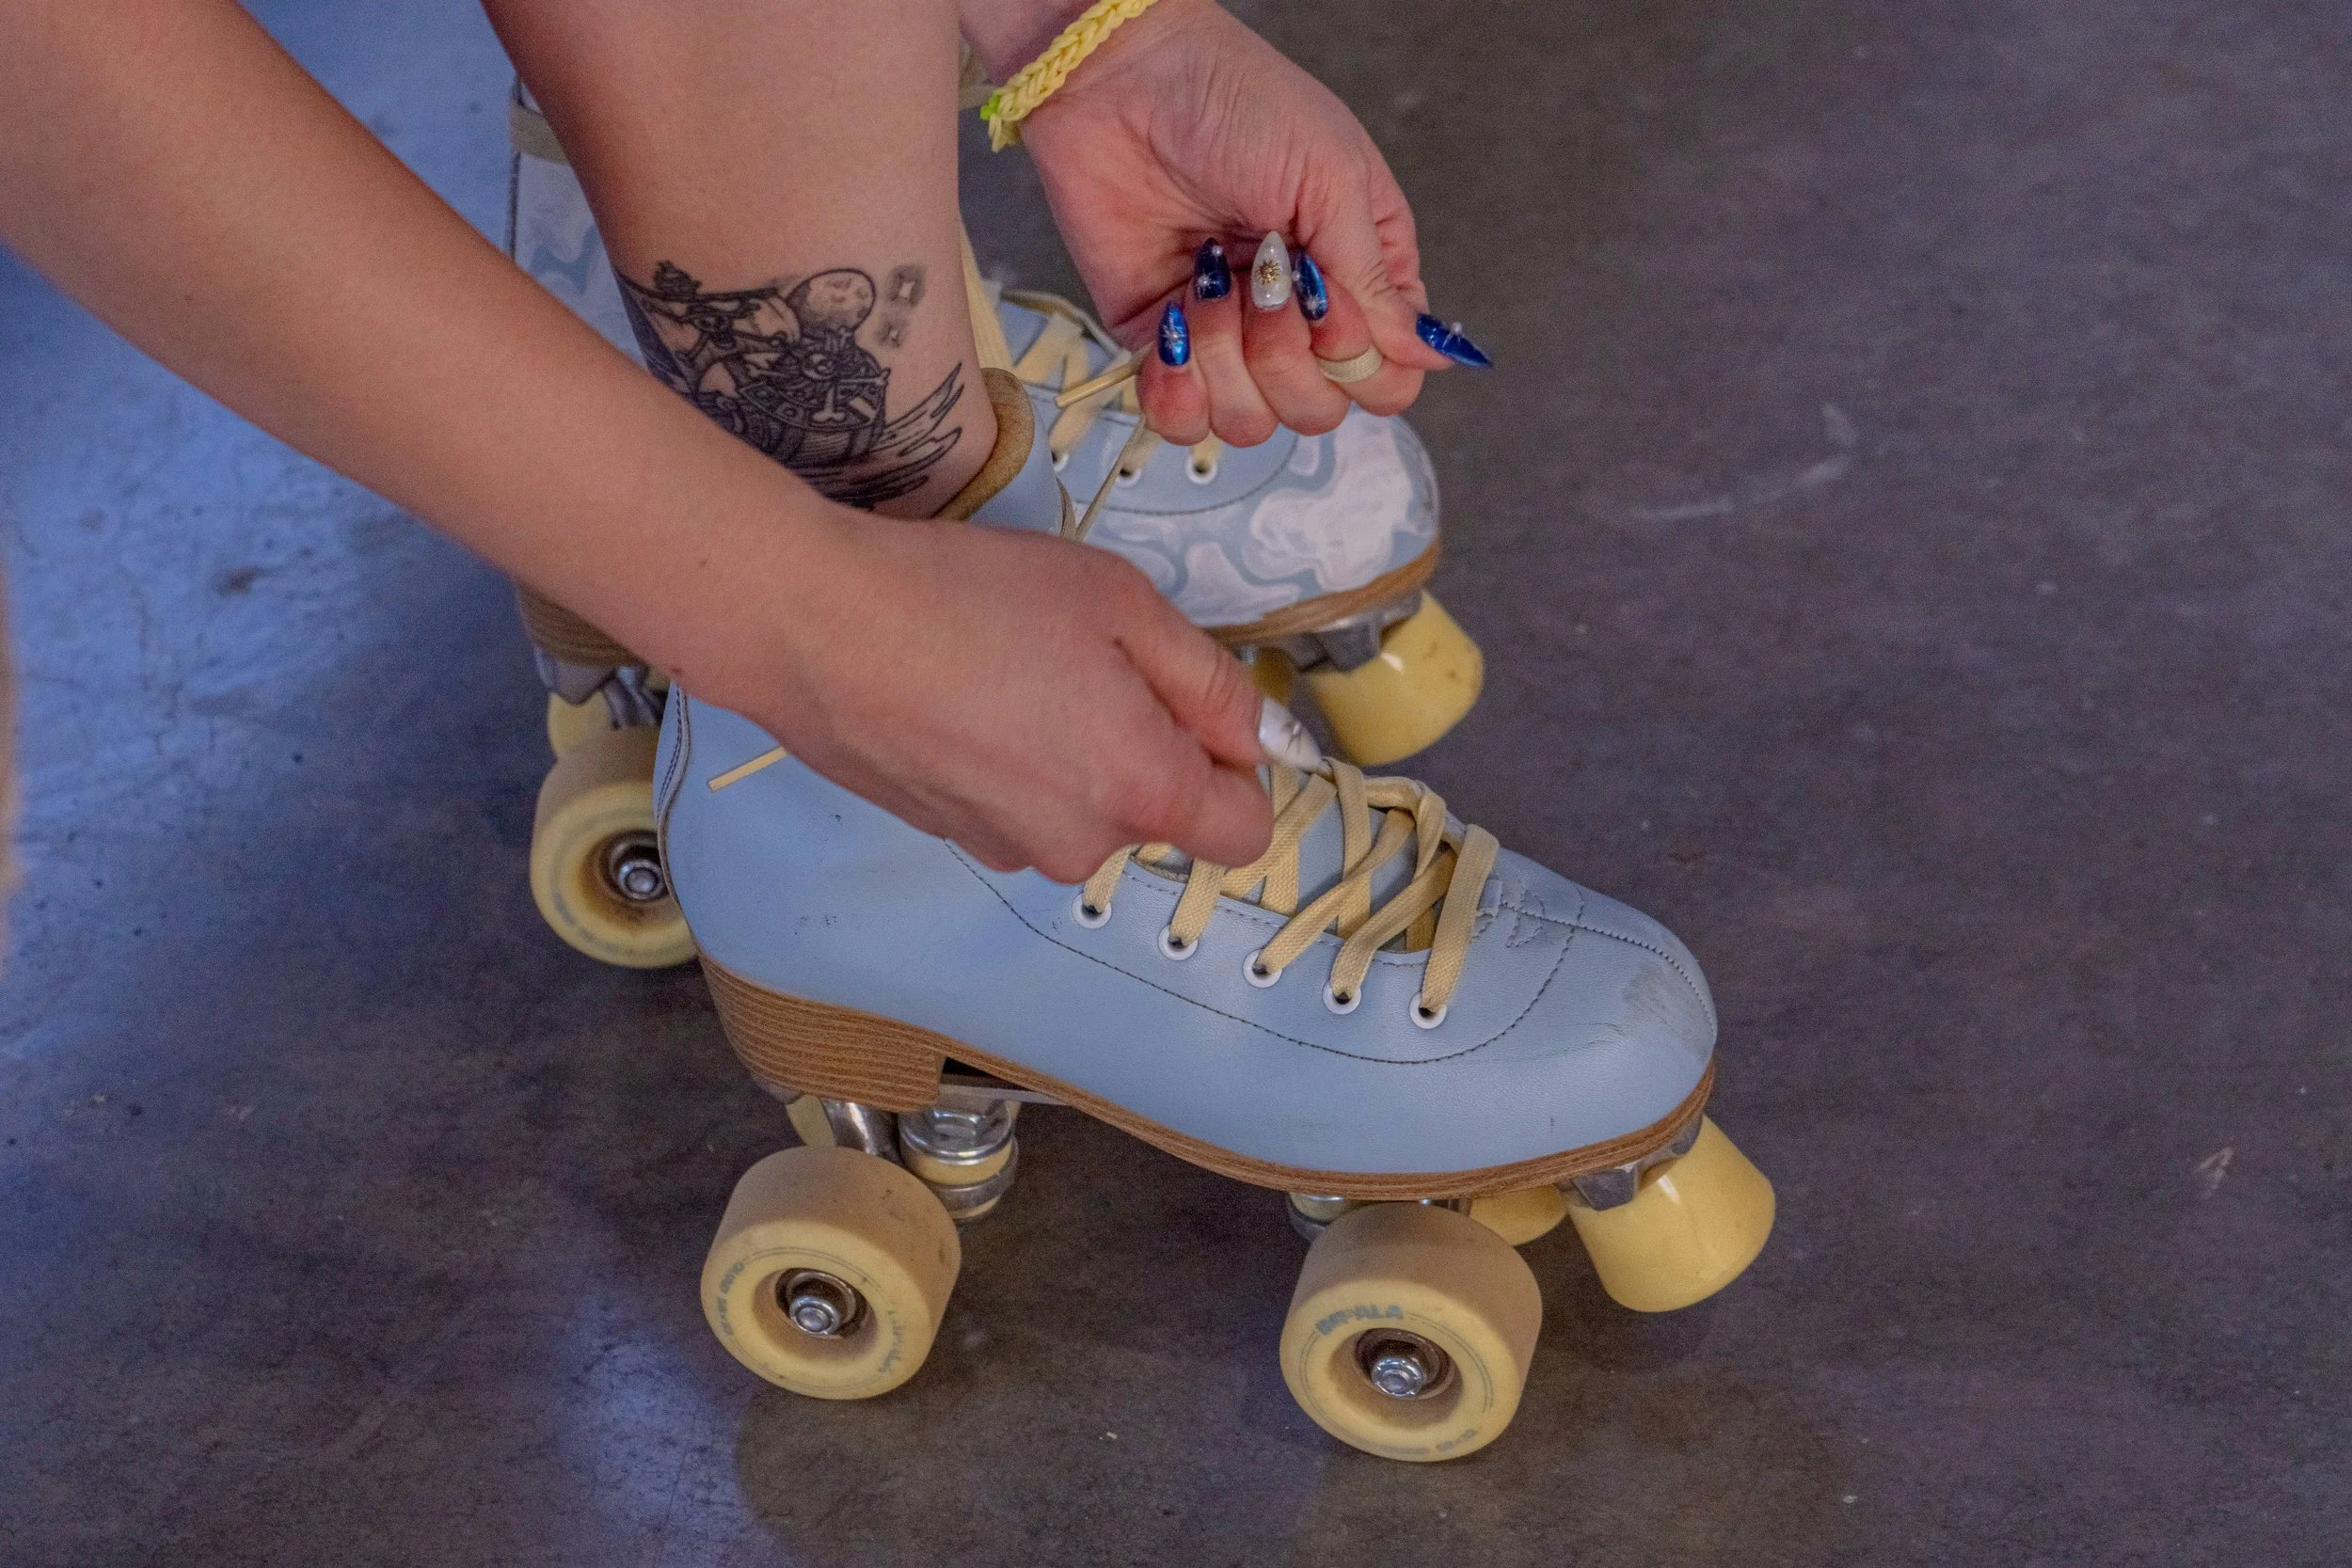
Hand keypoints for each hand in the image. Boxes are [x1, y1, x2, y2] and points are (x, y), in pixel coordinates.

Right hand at [695, 511, 1273, 882]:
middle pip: (1156, 812)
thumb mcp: (1119, 602)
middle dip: (1142, 744)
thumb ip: (1209, 680)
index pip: (1245, 830)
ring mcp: (1007, 849)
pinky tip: (961, 695)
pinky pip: (1016, 805)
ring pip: (1082, 808)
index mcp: (1141, 792)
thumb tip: (1260, 738)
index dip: (1239, 765)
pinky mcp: (948, 837)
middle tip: (1079, 654)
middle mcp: (1080, 846)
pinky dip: (1008, 762)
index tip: (1193, 701)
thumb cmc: (972, 596)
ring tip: (1009, 668)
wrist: (812, 625)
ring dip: (1071, 753)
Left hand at [1009, 0, 1472, 445]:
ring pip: (1251, 423)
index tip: (1327, 306)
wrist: (1123, 82)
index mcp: (1356, 278)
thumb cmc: (1238, 104)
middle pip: (1320, 411)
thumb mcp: (1333, 179)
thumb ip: (1376, 282)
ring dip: (1227, 359)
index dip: (1361, 366)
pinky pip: (1181, 419)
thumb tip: (1429, 355)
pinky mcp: (1163, 349)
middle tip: (1261, 282)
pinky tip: (1175, 326)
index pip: (1385, 379)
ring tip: (1208, 283)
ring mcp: (1229, 340)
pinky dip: (1177, 388)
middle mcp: (1297, 321)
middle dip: (1287, 357)